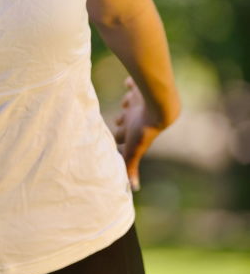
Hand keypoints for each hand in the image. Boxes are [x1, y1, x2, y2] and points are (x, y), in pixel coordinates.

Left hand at [112, 77, 164, 191]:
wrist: (158, 104)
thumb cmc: (144, 128)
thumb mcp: (134, 149)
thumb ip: (131, 167)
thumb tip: (134, 190)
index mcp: (135, 131)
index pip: (125, 137)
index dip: (120, 139)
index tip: (116, 141)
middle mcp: (137, 117)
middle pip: (127, 119)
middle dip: (123, 120)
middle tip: (118, 121)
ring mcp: (138, 102)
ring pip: (130, 102)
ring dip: (127, 103)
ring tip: (125, 103)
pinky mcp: (139, 88)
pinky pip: (132, 85)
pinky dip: (130, 85)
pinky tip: (127, 83)